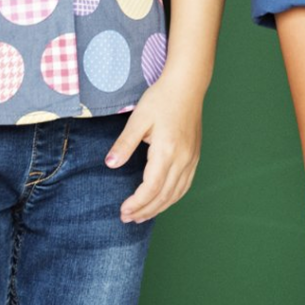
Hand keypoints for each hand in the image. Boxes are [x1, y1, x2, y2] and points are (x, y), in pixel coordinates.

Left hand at [105, 70, 205, 221]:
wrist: (187, 86)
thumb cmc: (161, 99)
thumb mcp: (138, 119)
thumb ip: (124, 144)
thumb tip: (110, 165)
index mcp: (167, 151)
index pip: (152, 188)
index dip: (137, 203)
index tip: (123, 211)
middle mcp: (183, 159)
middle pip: (164, 196)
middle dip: (145, 211)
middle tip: (127, 218)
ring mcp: (191, 159)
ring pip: (176, 193)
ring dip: (158, 208)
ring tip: (141, 216)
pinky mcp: (194, 156)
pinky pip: (185, 185)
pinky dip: (172, 198)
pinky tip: (162, 201)